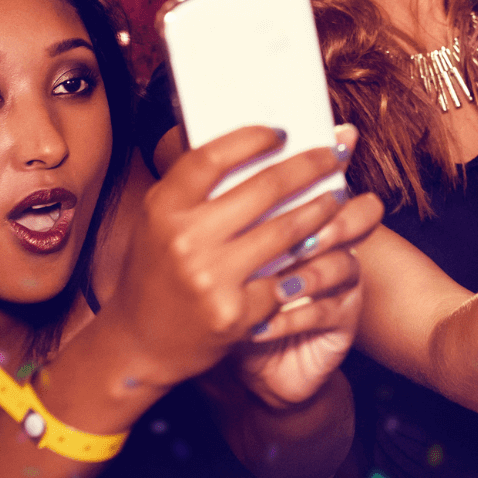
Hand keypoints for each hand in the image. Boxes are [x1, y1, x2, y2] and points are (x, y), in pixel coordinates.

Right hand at [102, 125, 379, 389]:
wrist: (139, 344)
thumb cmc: (157, 272)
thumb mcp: (161, 222)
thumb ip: (197, 188)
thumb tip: (258, 142)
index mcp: (163, 208)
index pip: (213, 156)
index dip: (253, 138)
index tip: (282, 133)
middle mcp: (184, 239)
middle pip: (265, 188)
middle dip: (310, 166)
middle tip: (334, 155)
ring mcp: (211, 279)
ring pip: (287, 230)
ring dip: (322, 209)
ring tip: (338, 197)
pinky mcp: (234, 314)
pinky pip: (284, 277)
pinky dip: (307, 261)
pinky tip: (323, 247)